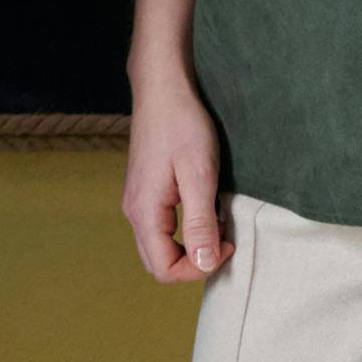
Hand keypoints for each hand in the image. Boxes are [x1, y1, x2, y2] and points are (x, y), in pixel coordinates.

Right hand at [122, 76, 231, 286]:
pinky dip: (184, 231)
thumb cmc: (182, 128)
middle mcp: (134, 212)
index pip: (164, 269)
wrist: (163, 92)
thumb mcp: (199, 176)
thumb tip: (205, 264)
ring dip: (190, 246)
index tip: (227, 243)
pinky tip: (204, 208)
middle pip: (158, 263)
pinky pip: (160, 229)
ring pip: (159, 247)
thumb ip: (199, 223)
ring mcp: (137, 202)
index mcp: (144, 212)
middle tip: (223, 239)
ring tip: (217, 221)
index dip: (199, 268)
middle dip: (193, 262)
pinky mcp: (145, 192)